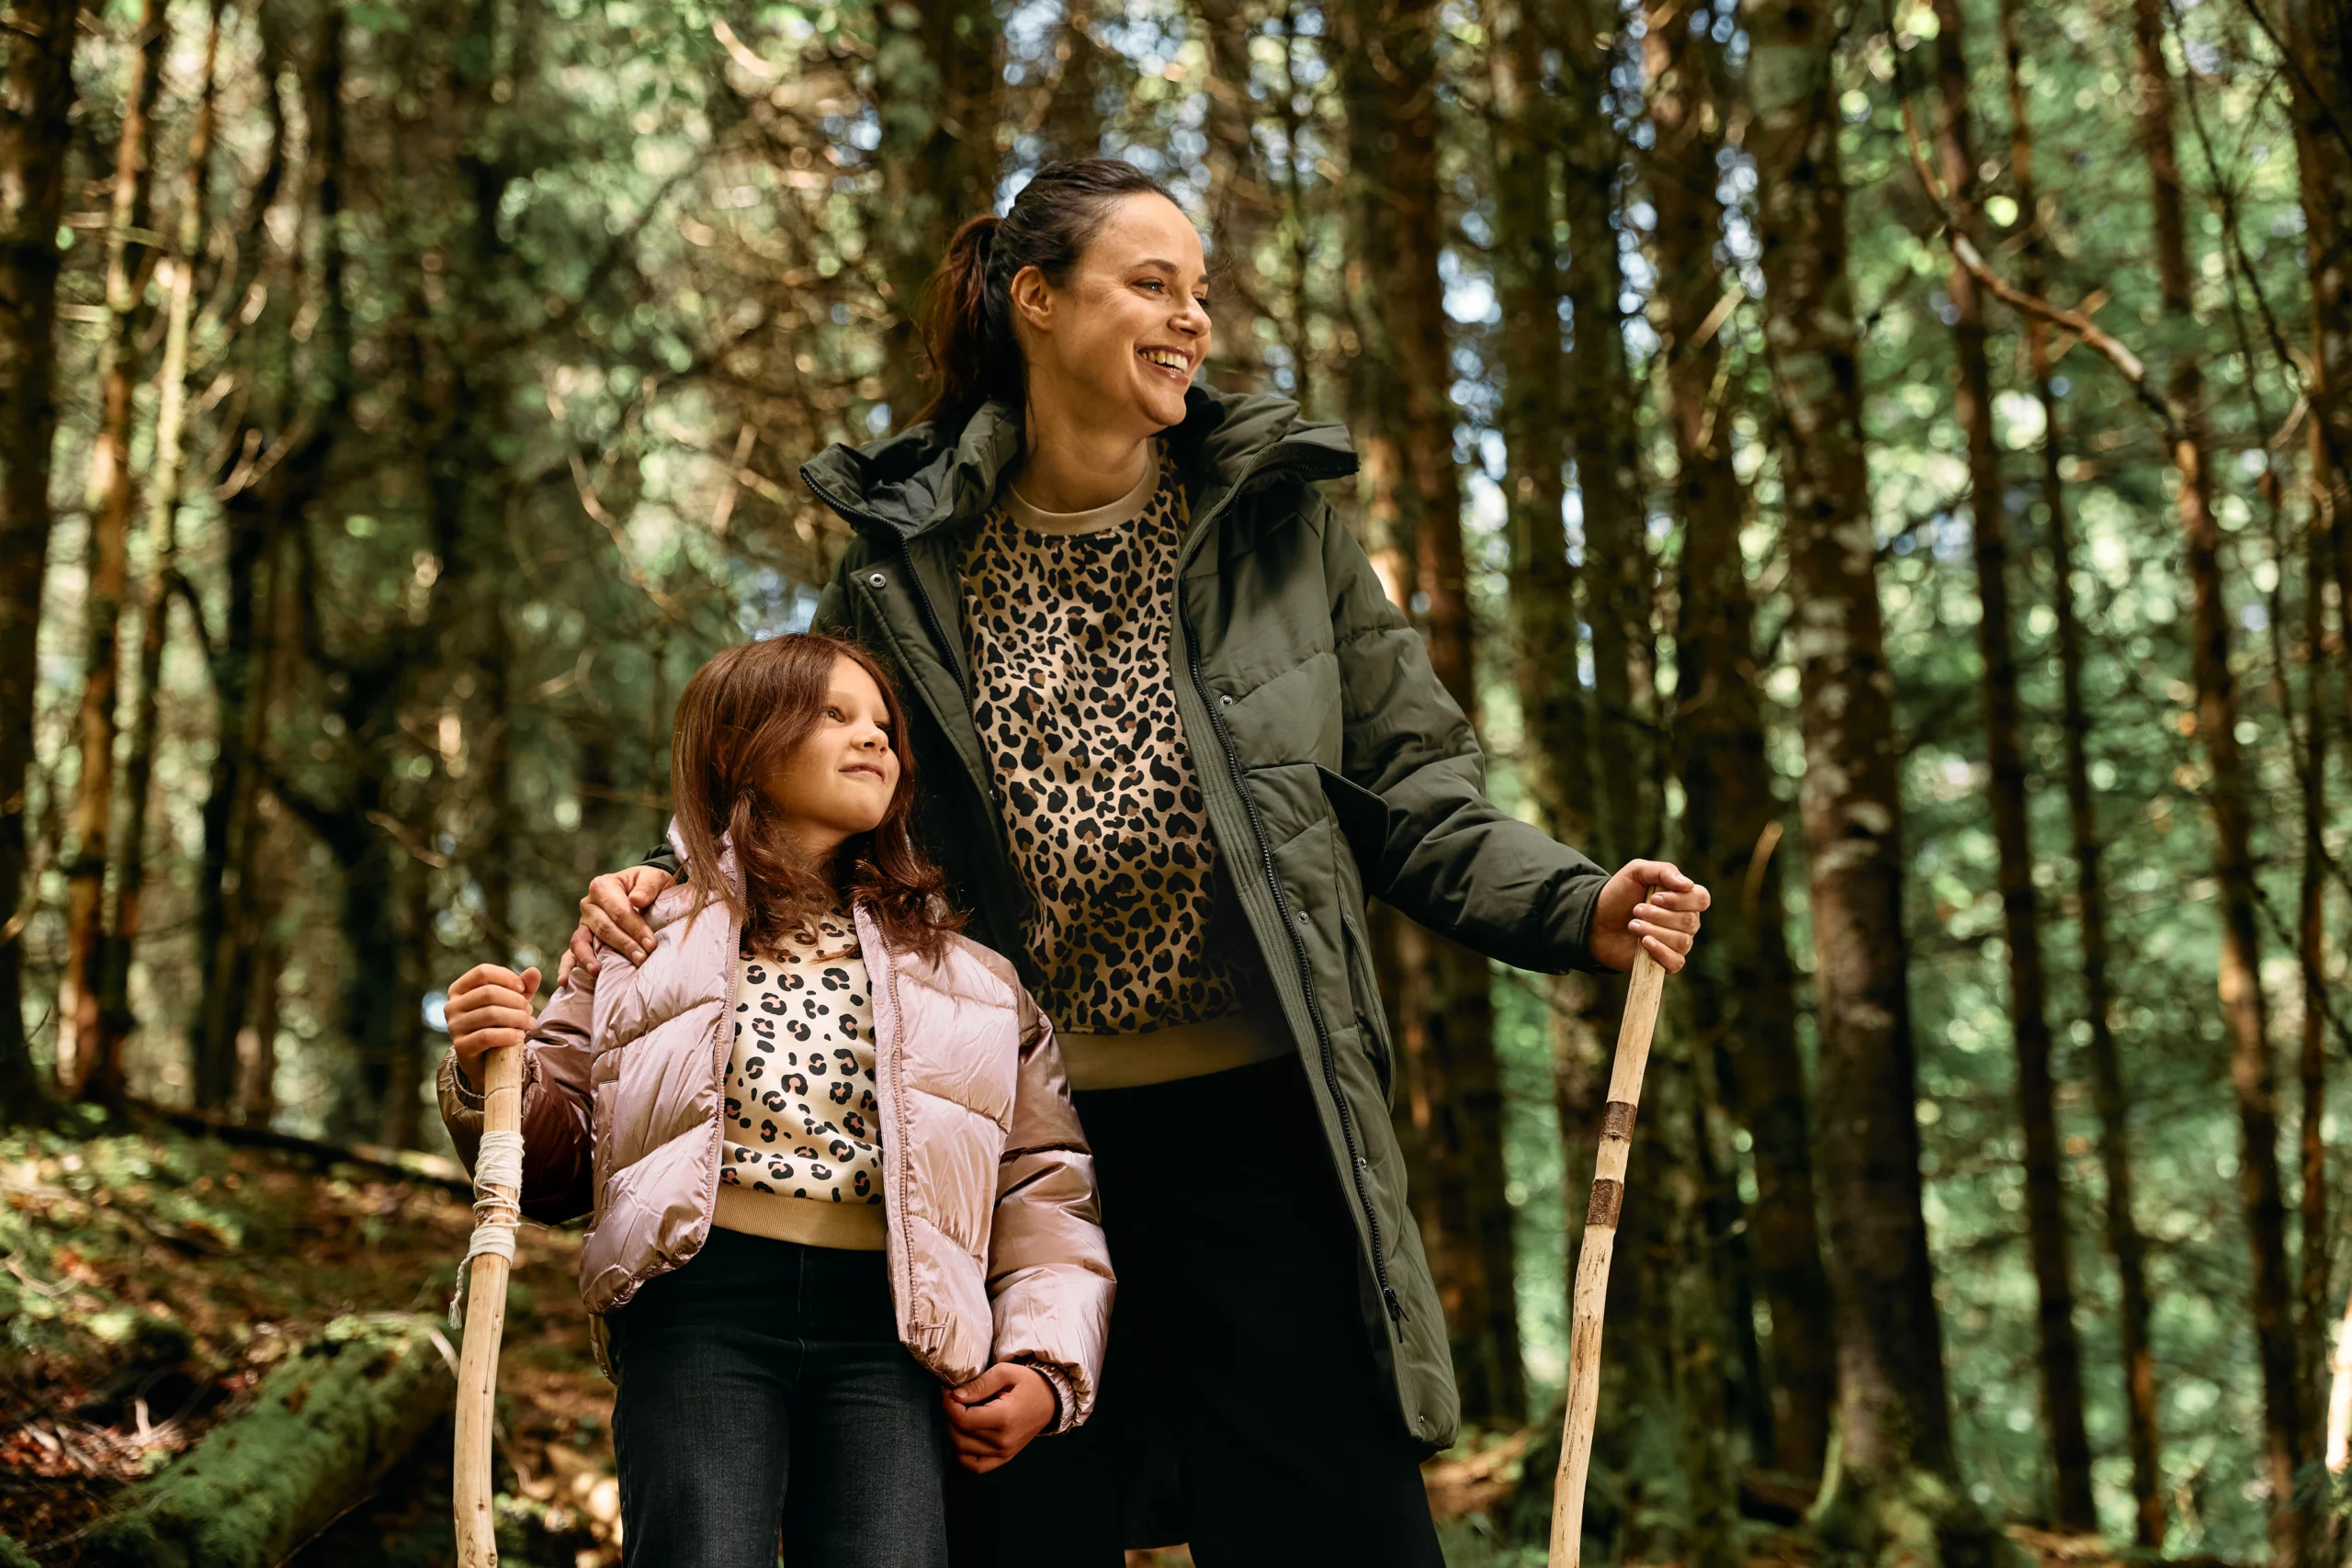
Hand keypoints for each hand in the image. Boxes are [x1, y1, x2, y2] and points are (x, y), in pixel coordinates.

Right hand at [445, 964, 541, 1084]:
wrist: (487, 1061)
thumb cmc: (499, 1025)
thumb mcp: (512, 1003)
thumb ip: (523, 987)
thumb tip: (534, 971)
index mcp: (460, 989)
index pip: (482, 972)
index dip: (507, 977)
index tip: (523, 989)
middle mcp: (452, 1006)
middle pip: (489, 993)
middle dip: (516, 1001)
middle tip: (529, 1012)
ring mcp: (454, 1026)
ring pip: (490, 1014)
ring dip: (517, 1018)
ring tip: (529, 1024)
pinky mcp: (460, 1046)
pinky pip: (487, 1036)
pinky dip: (508, 1035)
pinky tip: (520, 1037)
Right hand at [566, 866, 674, 978]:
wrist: (644, 891)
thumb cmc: (650, 885)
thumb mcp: (655, 878)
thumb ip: (648, 886)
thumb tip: (636, 900)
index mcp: (603, 886)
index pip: (618, 911)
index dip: (635, 928)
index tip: (651, 944)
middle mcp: (588, 904)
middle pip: (603, 928)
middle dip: (623, 945)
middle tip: (641, 959)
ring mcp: (583, 923)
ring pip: (581, 942)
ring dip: (589, 958)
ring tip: (598, 972)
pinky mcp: (582, 939)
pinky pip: (570, 953)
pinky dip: (567, 967)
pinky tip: (565, 981)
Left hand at [941, 1362, 1055, 1473]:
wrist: (1051, 1400)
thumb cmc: (1029, 1383)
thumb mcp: (1006, 1372)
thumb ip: (980, 1384)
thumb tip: (956, 1396)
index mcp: (1004, 1418)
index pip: (963, 1420)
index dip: (949, 1405)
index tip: (948, 1391)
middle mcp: (1003, 1441)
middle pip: (960, 1435)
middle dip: (950, 1415)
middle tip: (954, 1399)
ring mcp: (1004, 1453)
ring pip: (962, 1450)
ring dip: (954, 1431)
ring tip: (960, 1414)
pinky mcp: (1004, 1458)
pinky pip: (975, 1466)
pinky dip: (963, 1455)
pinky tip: (964, 1437)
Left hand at [1588, 859, 1709, 974]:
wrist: (1596, 921)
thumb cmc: (1619, 895)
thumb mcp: (1636, 872)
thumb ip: (1663, 871)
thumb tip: (1688, 884)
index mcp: (1683, 899)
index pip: (1701, 899)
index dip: (1681, 900)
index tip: (1654, 897)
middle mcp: (1685, 922)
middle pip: (1690, 921)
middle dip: (1659, 915)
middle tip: (1635, 910)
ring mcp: (1677, 943)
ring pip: (1682, 941)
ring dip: (1654, 931)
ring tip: (1632, 925)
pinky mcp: (1666, 961)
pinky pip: (1677, 962)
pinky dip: (1661, 951)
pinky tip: (1644, 942)